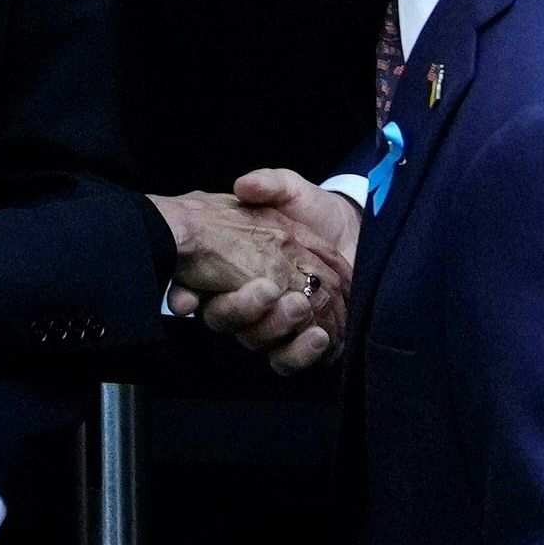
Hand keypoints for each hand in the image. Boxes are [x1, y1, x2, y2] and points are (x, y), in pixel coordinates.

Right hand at [154, 172, 357, 372]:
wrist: (355, 231)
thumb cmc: (315, 211)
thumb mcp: (291, 188)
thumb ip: (268, 183)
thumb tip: (243, 186)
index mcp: (234, 267)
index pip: (202, 286)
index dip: (188, 294)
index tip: (189, 297)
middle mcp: (249, 299)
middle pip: (226, 320)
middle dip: (241, 309)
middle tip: (269, 289)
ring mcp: (275, 323)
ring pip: (257, 341)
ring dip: (275, 327)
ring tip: (300, 306)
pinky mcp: (303, 343)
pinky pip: (291, 361)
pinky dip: (302, 352)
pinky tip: (318, 335)